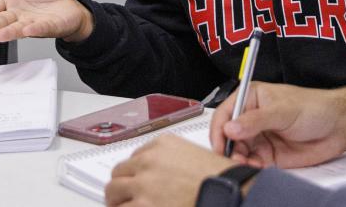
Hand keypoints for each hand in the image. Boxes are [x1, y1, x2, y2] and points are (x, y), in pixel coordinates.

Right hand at [0, 0, 93, 41]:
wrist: (67, 5)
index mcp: (10, 1)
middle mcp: (18, 14)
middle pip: (1, 20)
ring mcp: (31, 22)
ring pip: (17, 28)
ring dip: (8, 32)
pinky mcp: (48, 26)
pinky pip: (40, 28)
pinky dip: (34, 30)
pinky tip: (27, 30)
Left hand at [106, 134, 236, 206]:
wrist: (232, 194)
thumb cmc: (222, 181)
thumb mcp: (196, 158)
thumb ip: (172, 163)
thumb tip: (161, 178)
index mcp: (162, 145)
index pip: (135, 157)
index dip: (135, 173)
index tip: (136, 180)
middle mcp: (149, 161)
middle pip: (120, 172)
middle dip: (122, 185)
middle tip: (124, 197)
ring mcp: (143, 184)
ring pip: (113, 190)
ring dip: (117, 201)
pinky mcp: (142, 206)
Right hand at [210, 83, 345, 169]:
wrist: (339, 127)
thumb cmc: (315, 108)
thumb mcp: (283, 110)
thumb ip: (256, 120)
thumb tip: (230, 128)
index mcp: (251, 98)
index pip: (225, 113)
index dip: (219, 129)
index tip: (220, 143)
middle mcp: (252, 118)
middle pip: (228, 135)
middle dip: (228, 148)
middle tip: (234, 157)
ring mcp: (259, 137)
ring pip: (238, 151)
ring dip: (238, 159)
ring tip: (245, 164)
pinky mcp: (268, 155)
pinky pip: (252, 163)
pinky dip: (250, 167)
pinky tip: (255, 167)